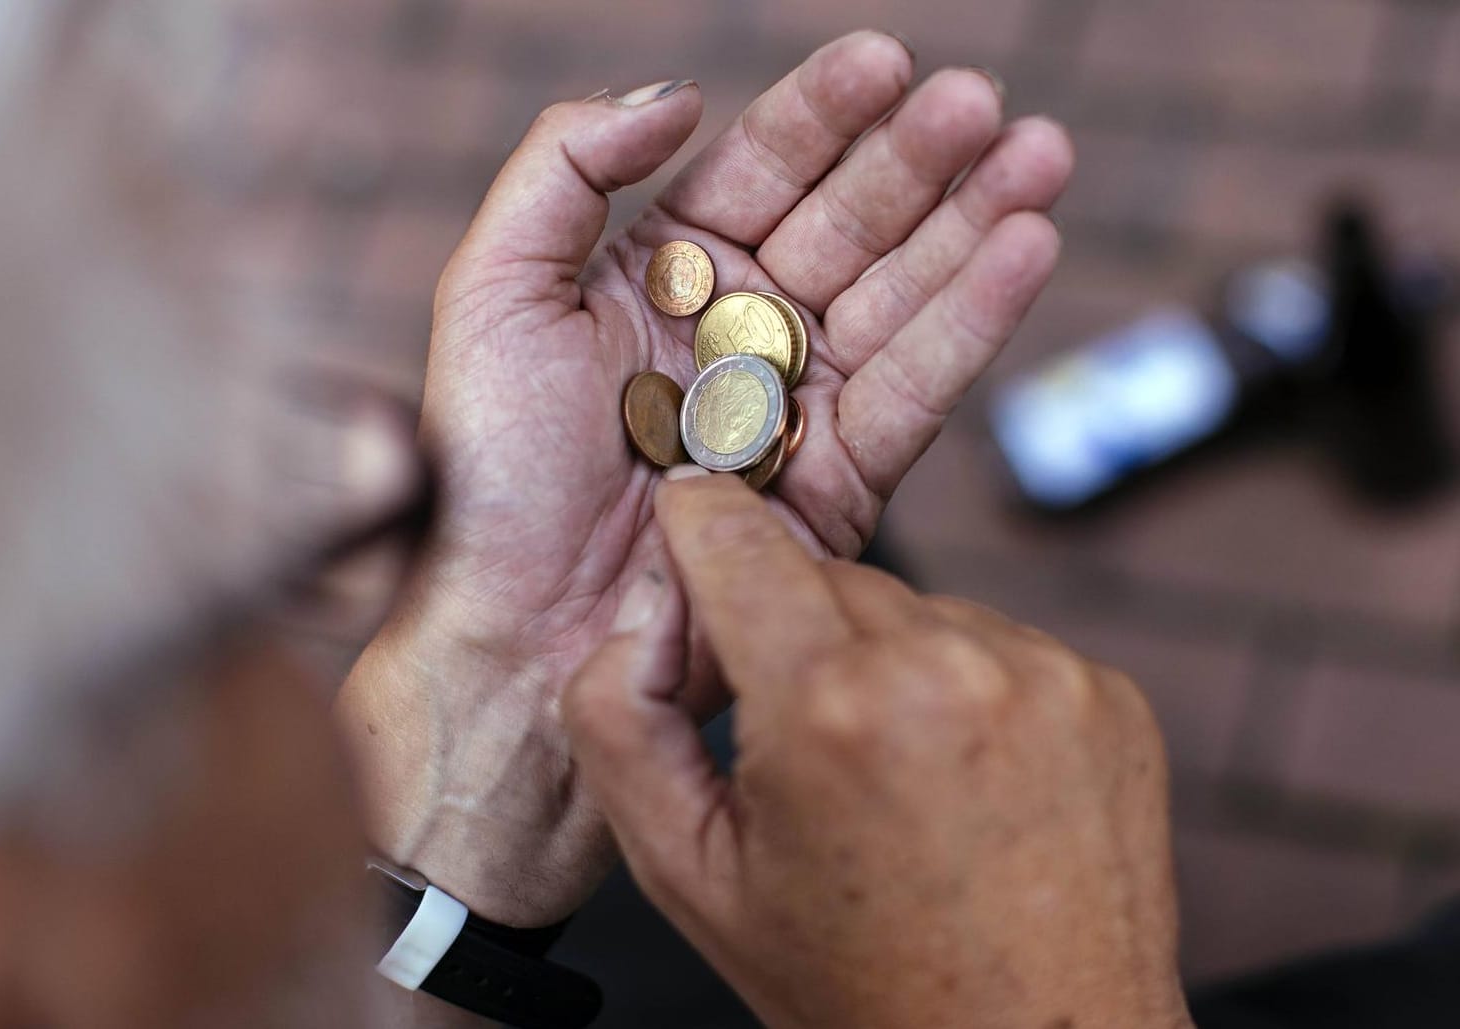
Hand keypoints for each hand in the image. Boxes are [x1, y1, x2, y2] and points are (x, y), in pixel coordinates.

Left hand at [338, 32, 1072, 924]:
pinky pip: (918, 387)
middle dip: (919, 161)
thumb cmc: (488, 470)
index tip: (886, 60)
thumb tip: (679, 93)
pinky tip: (1026, 249)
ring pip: (903, 295)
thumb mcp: (493, 290)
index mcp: (663, 275)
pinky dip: (975, 321)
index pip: (762, 170)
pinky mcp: (843, 479)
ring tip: (1040, 154)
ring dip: (974, 224)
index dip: (825, 115)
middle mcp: (742, 330)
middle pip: (850, 223)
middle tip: (980, 103)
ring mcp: (798, 402)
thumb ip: (566, 168)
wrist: (517, 626)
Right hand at [564, 471, 1190, 1028]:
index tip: (690, 521)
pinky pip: (995, 641)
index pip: (736, 538)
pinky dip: (965, 686)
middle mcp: (947, 667)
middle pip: (824, 577)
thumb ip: (622, 730)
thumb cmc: (859, 982)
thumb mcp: (690, 877)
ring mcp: (1042, 673)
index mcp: (829, 707)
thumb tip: (633, 627)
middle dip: (793, 632)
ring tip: (895, 777)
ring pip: (914, 606)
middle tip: (801, 740)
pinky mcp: (1105, 689)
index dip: (698, 526)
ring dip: (885, 660)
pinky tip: (963, 778)